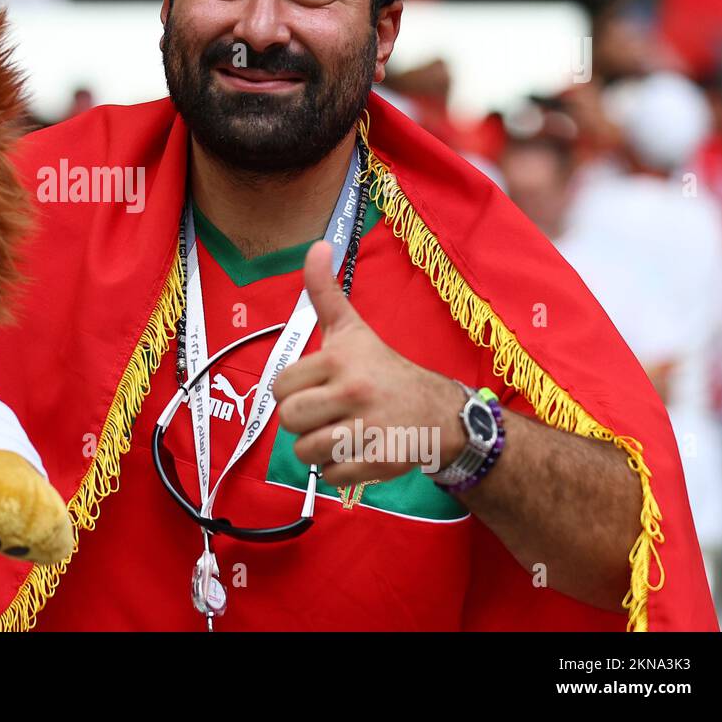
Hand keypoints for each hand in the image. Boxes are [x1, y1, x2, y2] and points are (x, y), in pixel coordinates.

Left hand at [271, 241, 465, 484]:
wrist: (440, 411)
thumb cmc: (383, 368)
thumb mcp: (352, 328)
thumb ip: (325, 291)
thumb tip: (315, 245)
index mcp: (340, 360)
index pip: (281, 387)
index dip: (294, 392)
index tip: (316, 388)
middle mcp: (354, 391)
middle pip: (290, 421)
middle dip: (303, 423)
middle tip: (327, 414)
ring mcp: (368, 429)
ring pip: (306, 452)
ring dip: (319, 449)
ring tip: (342, 433)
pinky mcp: (379, 462)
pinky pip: (331, 476)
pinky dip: (337, 471)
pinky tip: (357, 452)